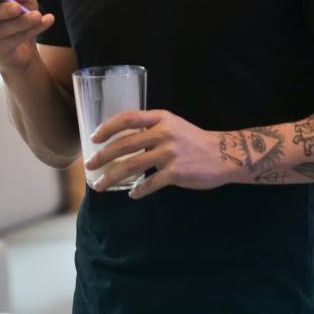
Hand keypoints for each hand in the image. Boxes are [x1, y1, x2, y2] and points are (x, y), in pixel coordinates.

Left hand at [85, 109, 231, 199]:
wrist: (225, 155)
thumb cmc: (195, 141)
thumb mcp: (174, 126)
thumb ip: (152, 129)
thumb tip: (125, 141)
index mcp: (162, 119)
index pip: (128, 118)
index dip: (108, 127)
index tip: (94, 138)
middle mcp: (164, 134)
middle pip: (125, 145)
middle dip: (102, 157)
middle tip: (89, 166)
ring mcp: (170, 154)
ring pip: (132, 166)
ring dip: (112, 177)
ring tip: (100, 185)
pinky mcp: (176, 173)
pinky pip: (150, 184)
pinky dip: (139, 190)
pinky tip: (133, 194)